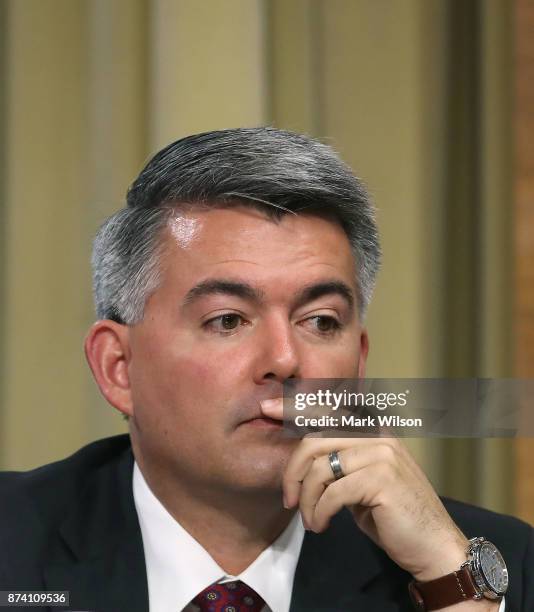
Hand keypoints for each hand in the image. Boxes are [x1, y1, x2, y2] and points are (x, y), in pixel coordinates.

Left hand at [261, 399, 468, 581]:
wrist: (433, 545)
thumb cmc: (392, 515)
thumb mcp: (360, 480)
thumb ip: (338, 461)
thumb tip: (302, 456)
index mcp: (371, 430)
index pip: (327, 411)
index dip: (295, 407)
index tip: (267, 408)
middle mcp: (377, 435)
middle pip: (315, 440)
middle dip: (292, 471)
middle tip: (289, 499)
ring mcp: (382, 455)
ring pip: (320, 469)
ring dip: (307, 499)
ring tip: (309, 519)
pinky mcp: (382, 479)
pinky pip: (333, 492)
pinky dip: (319, 512)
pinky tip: (321, 525)